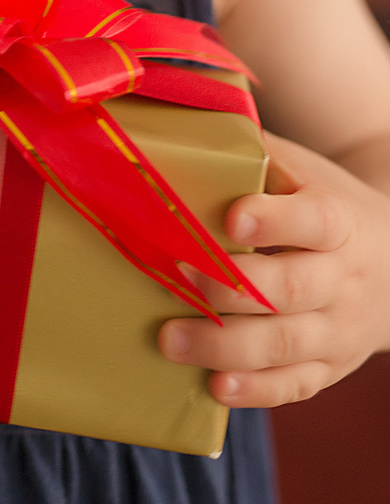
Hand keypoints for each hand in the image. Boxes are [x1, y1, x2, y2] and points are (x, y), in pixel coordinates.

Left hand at [158, 132, 389, 405]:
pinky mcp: (329, 368)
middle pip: (292, 289)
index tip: (232, 217)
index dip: (275, 220)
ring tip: (170, 339)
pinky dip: (255, 390)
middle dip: (230, 288)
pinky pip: (295, 386)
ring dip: (225, 346)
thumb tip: (188, 125)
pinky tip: (214, 386)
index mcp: (339, 221)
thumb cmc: (325, 205)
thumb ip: (256, 154)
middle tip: (177, 275)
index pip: (314, 221)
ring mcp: (339, 330)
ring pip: (286, 345)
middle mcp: (344, 279)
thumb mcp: (304, 172)